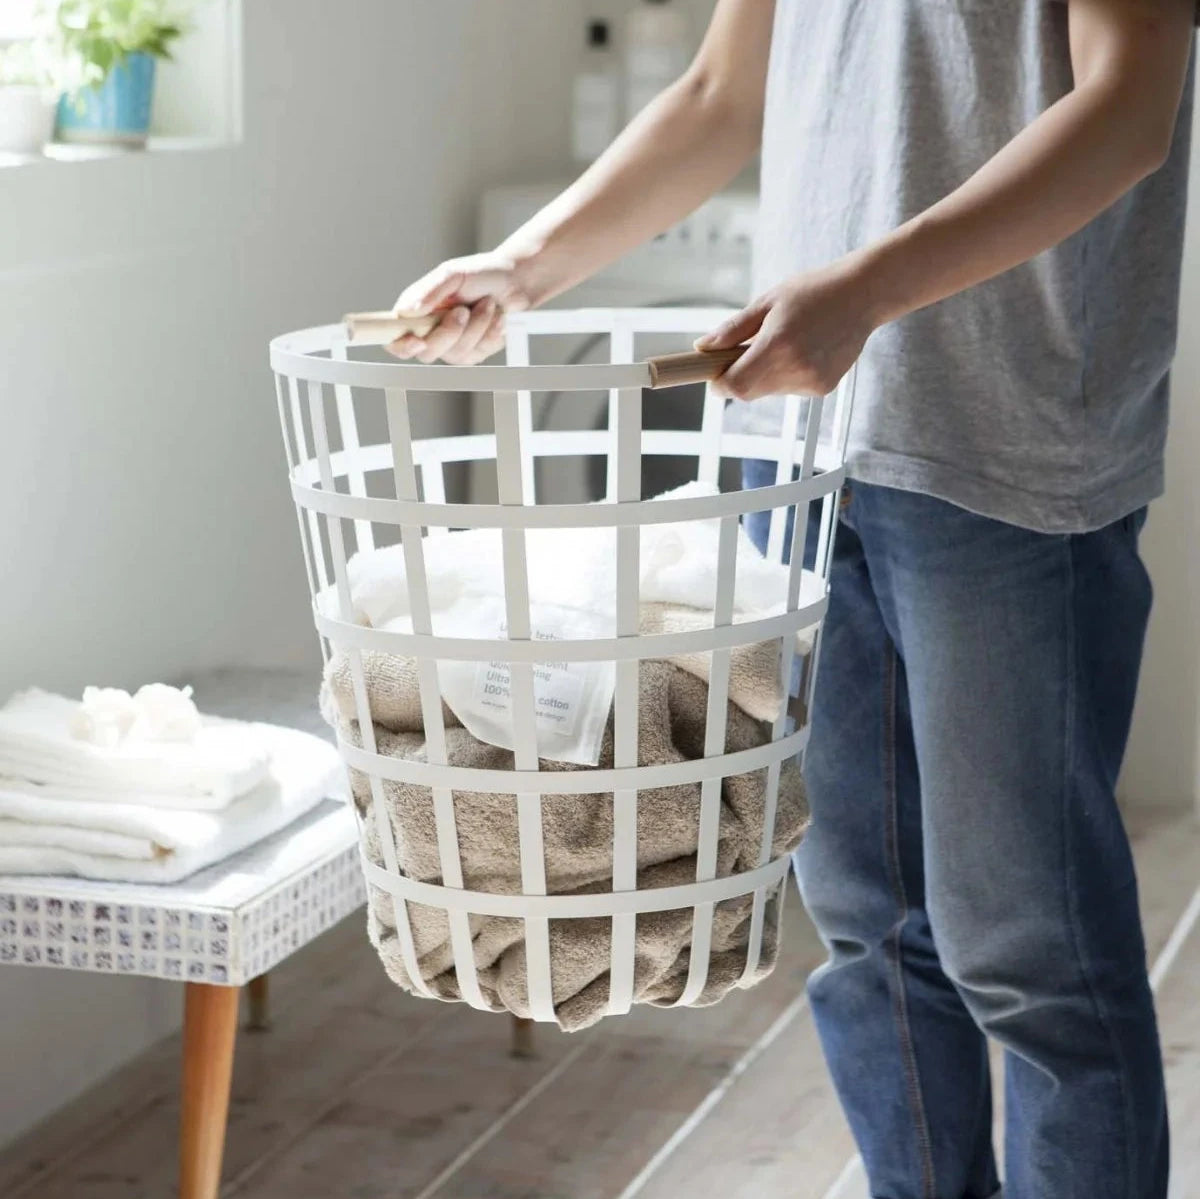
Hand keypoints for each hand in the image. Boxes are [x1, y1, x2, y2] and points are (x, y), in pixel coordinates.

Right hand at [387, 250, 534, 363]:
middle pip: (427, 352)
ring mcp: (451, 344)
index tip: (417, 340)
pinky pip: (477, 354)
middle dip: (449, 333)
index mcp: (416, 310)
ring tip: (487, 305)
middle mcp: (430, 330)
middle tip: (464, 310)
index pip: (394, 338)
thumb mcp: (453, 274)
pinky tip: (496, 318)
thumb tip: (407, 311)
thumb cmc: (483, 273)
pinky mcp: (472, 352)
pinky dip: (490, 334)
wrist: (517, 281)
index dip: (401, 345)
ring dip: (476, 328)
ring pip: (455, 354)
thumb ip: (429, 292)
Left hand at [695, 256, 879, 400]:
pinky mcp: (823, 388)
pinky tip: (804, 350)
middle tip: (747, 349)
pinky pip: (790, 389)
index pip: (735, 386)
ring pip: (769, 391)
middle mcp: (796, 368)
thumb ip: (733, 329)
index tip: (715, 373)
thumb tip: (703, 347)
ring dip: (765, 374)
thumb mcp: (767, 302)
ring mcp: (812, 382)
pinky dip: (786, 375)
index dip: (719, 383)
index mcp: (777, 345)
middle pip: (749, 392)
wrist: (863, 295)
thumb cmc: (814, 292)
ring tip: (785, 341)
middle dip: (740, 376)